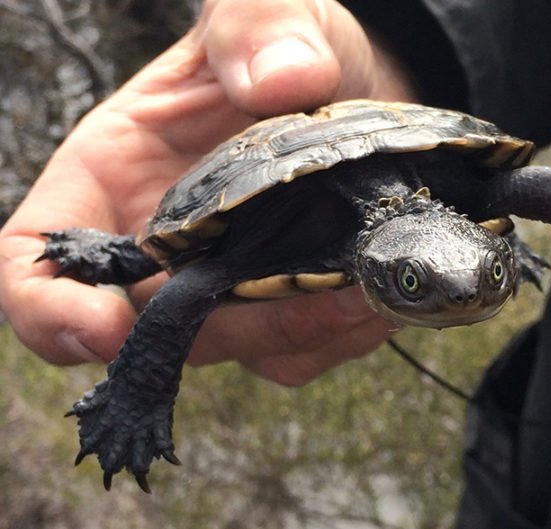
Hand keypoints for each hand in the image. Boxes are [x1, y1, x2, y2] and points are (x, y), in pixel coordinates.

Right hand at [0, 0, 414, 385]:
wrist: (361, 84)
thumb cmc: (289, 46)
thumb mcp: (266, 13)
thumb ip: (257, 28)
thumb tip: (280, 81)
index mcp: (117, 175)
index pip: (40, 257)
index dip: (49, 308)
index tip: (102, 329)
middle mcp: (166, 244)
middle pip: (161, 330)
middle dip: (233, 325)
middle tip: (311, 292)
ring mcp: (228, 280)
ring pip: (243, 348)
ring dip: (304, 331)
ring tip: (366, 286)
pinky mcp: (287, 302)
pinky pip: (303, 352)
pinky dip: (342, 334)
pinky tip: (379, 290)